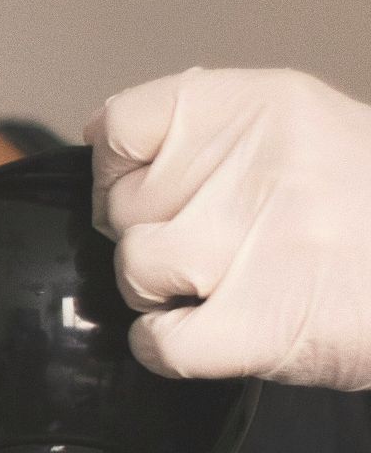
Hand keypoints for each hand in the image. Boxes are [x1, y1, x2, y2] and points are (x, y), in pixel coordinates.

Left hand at [88, 68, 370, 389]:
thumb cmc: (363, 206)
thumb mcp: (299, 131)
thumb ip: (208, 132)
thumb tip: (106, 144)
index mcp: (260, 106)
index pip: (121, 124)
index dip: (118, 170)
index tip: (146, 190)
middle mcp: (256, 166)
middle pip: (121, 207)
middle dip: (151, 234)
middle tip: (208, 248)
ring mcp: (257, 243)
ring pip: (135, 268)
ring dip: (159, 291)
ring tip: (217, 288)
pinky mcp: (264, 322)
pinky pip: (160, 340)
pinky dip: (165, 346)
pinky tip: (202, 333)